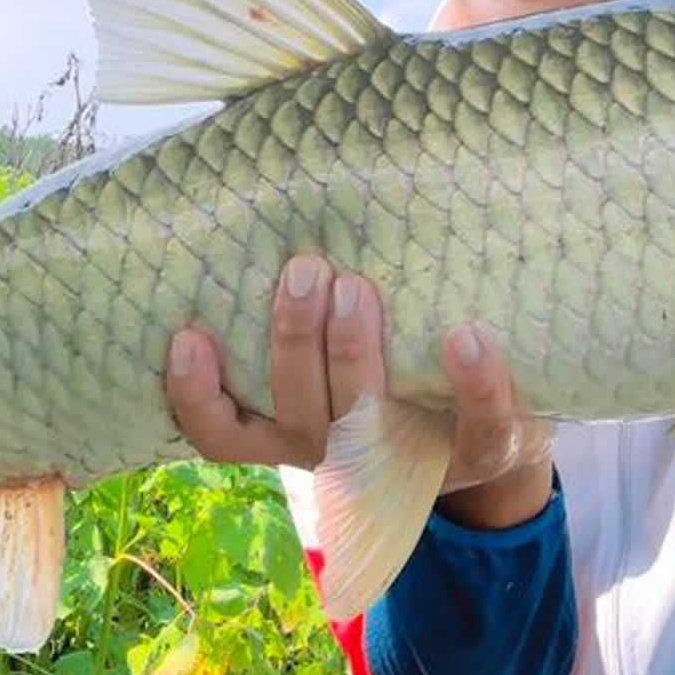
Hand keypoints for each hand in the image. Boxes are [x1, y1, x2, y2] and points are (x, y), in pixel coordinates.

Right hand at [163, 254, 554, 528]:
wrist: (487, 441)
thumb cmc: (387, 377)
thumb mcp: (330, 361)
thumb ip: (300, 317)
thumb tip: (266, 215)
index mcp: (292, 432)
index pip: (223, 434)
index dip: (195, 394)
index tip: (187, 334)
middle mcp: (339, 452)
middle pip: (297, 407)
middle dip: (296, 337)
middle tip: (305, 270)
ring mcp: (408, 459)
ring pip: (368, 417)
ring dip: (356, 350)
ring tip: (356, 287)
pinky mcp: (480, 453)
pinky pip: (477, 425)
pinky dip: (473, 381)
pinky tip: (465, 336)